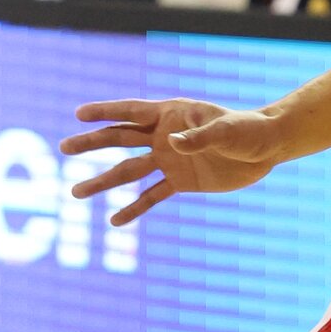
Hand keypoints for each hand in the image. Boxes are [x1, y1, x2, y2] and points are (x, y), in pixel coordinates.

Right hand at [60, 99, 283, 224]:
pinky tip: (114, 220)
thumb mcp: (227, 131)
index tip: (78, 114)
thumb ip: (199, 136)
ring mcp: (169, 159)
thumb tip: (172, 143)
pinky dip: (134, 207)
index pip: (131, 112)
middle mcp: (164, 135)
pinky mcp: (180, 181)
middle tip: (64, 148)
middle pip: (120, 139)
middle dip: (92, 143)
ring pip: (129, 170)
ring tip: (75, 192)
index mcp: (171, 113)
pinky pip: (151, 195)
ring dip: (103, 181)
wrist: (266, 149)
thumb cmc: (247, 130)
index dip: (105, 111)